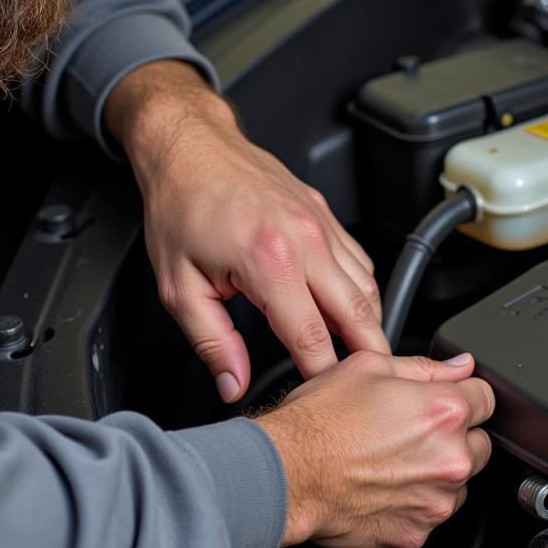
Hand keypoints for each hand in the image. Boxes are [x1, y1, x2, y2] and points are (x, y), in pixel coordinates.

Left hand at [105, 62, 387, 402]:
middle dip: (368, 358)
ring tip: (359, 356)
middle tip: (368, 390)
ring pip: (367, 287)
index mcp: (269, 261)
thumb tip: (231, 383)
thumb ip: (211, 342)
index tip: (320, 399)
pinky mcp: (326, 214)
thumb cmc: (181, 207)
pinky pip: (359, 261)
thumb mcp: (179, 287)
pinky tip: (348, 311)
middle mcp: (305, 240)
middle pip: (359, 315)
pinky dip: (361, 292)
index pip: (313, 339)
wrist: (190, 147)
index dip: (321, 378)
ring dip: (368, 325)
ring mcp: (321, 223)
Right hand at [255, 351, 493, 547]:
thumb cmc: (317, 422)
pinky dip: (415, 503)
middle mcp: (449, 459)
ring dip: (437, 473)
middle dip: (453, 436)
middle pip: (479, 444)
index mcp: (443, 412)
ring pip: (458, 483)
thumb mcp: (367, 367)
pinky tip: (384, 486)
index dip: (463, 396)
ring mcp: (435, 501)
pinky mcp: (417, 534)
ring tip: (392, 460)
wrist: (285, 475)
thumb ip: (425, 367)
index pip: (487, 398)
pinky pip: (430, 515)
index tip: (445, 402)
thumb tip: (459, 367)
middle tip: (410, 432)